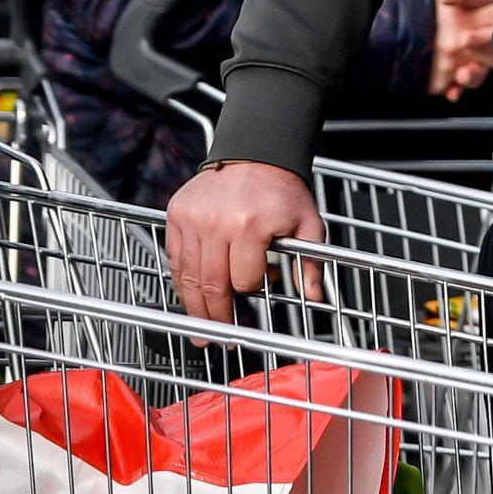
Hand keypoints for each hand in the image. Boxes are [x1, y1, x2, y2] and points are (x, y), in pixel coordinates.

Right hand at [167, 160, 323, 324]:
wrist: (255, 155)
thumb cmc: (283, 192)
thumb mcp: (308, 224)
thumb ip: (311, 262)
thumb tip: (317, 297)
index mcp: (251, 226)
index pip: (244, 279)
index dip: (250, 292)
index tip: (254, 301)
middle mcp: (217, 224)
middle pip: (211, 284)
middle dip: (214, 317)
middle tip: (216, 338)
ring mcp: (193, 219)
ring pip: (187, 275)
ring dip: (193, 305)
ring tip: (200, 326)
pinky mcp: (177, 214)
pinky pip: (175, 256)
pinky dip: (181, 278)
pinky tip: (190, 294)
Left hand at [425, 0, 492, 100]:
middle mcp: (487, 24)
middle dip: (482, 38)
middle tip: (465, 39)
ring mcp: (479, 47)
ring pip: (488, 61)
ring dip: (477, 70)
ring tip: (463, 73)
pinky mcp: (467, 64)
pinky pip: (469, 79)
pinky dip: (460, 88)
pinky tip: (452, 93)